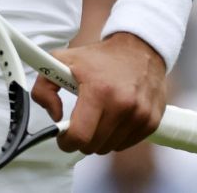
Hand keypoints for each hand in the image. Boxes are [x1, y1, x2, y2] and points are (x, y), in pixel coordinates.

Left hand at [30, 33, 166, 154]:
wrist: (140, 48)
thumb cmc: (100, 57)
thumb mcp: (64, 61)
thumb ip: (44, 87)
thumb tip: (54, 116)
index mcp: (99, 90)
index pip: (79, 136)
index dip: (66, 141)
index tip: (64, 135)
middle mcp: (123, 105)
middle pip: (93, 146)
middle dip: (82, 139)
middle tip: (81, 122)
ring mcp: (140, 115)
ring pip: (109, 148)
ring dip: (100, 138)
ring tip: (99, 115)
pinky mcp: (151, 121)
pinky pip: (126, 144)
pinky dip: (117, 136)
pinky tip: (115, 117)